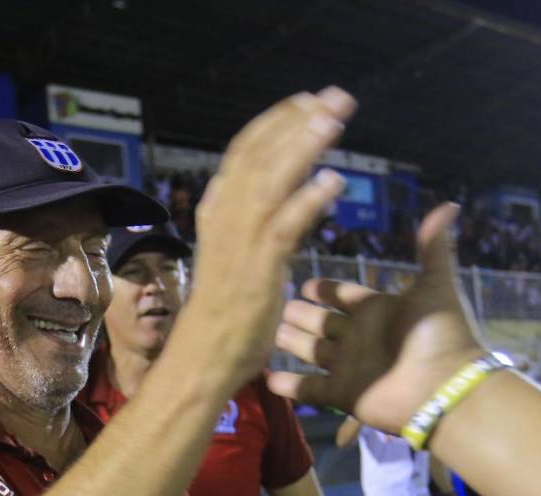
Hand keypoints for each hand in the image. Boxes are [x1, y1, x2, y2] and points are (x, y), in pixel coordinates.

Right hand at [179, 88, 353, 389]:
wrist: (205, 353)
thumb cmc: (223, 311)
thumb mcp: (233, 254)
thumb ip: (252, 222)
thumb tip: (282, 195)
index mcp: (218, 210)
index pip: (246, 151)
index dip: (277, 122)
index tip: (306, 102)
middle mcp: (226, 217)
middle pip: (261, 153)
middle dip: (298, 121)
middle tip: (335, 97)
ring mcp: (241, 240)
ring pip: (271, 179)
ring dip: (304, 146)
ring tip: (335, 120)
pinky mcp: (259, 266)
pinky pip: (286, 224)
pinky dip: (308, 199)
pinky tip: (333, 181)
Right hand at [267, 204, 485, 432]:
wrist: (443, 387)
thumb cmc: (437, 335)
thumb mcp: (435, 285)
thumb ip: (432, 248)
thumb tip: (448, 205)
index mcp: (377, 310)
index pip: (344, 295)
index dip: (326, 289)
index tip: (305, 283)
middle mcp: (358, 336)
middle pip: (322, 322)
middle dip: (301, 314)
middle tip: (277, 305)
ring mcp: (348, 367)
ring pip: (312, 350)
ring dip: (292, 342)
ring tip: (267, 332)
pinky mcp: (341, 393)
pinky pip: (309, 388)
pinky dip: (289, 384)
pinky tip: (267, 375)